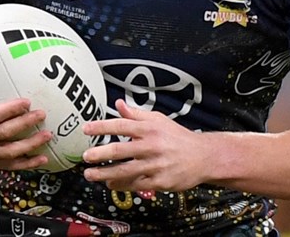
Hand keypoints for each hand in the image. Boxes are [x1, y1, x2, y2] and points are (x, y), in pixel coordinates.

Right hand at [0, 44, 51, 169]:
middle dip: (24, 125)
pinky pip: (6, 165)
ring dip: (29, 146)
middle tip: (42, 114)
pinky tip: (41, 159)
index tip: (26, 102)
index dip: (9, 111)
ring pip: (8, 153)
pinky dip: (25, 164)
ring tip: (47, 136)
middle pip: (3, 134)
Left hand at [81, 99, 213, 190]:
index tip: (85, 128)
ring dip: (105, 173)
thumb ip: (136, 115)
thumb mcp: (159, 120)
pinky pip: (136, 184)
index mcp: (150, 128)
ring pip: (125, 171)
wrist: (204, 156)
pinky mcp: (160, 181)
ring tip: (90, 174)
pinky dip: (121, 185)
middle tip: (85, 156)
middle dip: (99, 153)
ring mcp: (156, 165)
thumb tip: (118, 104)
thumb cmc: (178, 138)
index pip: (121, 125)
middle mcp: (152, 145)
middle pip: (120, 150)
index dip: (101, 126)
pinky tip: (110, 184)